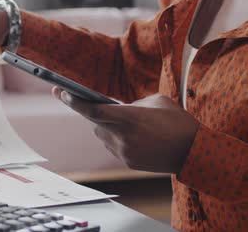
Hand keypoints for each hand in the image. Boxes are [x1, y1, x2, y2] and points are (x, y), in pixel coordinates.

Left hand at [52, 87, 199, 173]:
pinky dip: (116, 138)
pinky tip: (131, 134)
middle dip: (90, 112)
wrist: (194, 152)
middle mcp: (122, 136)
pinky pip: (113, 146)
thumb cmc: (177, 121)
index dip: (73, 101)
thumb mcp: (155, 101)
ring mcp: (124, 151)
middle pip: (94, 122)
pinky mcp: (127, 162)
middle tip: (79, 99)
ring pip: (102, 135)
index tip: (59, 91)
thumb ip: (131, 104)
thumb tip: (116, 109)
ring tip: (122, 120)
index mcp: (128, 117)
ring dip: (105, 126)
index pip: (92, 109)